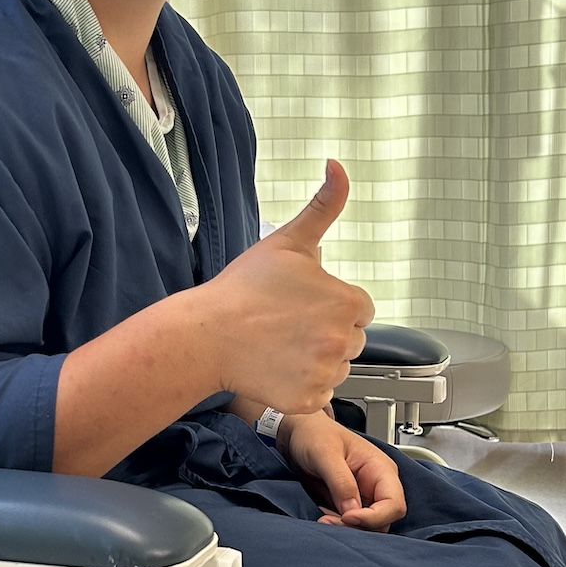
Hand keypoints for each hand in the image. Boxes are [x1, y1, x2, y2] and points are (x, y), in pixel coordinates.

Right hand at [195, 160, 374, 413]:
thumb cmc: (243, 289)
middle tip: (286, 325)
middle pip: (350, 339)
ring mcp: (327, 373)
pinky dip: (302, 386)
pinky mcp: (310, 400)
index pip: (359, 308)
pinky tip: (276, 368)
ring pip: (336, 367)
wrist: (206, 334)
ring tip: (279, 346)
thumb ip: (324, 205)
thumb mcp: (288, 240)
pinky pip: (320, 395)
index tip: (301, 304)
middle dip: (326, 333)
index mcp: (348, 302)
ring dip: (316, 360)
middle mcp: (344, 340)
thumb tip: (338, 166)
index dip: (331, 304)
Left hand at [279, 409, 406, 529]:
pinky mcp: (349, 504)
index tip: (347, 517)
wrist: (298, 434)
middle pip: (383, 521)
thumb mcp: (325, 453)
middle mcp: (377, 485)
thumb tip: (352, 510)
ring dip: (346, 529)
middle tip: (328, 520)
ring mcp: (364, 497)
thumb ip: (340, 481)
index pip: (394, 505)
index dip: (374, 517)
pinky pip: (351, 525)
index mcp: (381, 469)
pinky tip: (322, 515)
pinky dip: (338, 525)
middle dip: (358, 527)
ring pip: (367, 527)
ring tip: (323, 518)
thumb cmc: (315, 434)